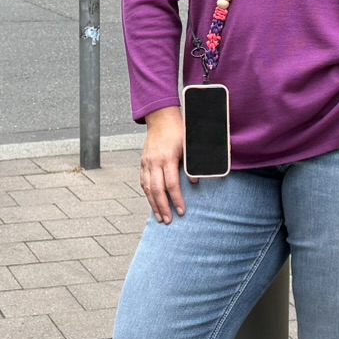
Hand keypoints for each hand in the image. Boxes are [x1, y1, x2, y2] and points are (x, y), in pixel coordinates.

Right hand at [140, 107, 187, 223]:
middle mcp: (154, 161)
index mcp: (166, 157)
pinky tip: (152, 202)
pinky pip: (143, 182)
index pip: (171, 184)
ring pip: (147, 188)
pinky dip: (147, 194)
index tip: (182, 210)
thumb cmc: (178, 130)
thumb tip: (196, 181)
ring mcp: (146, 162)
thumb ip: (193, 163)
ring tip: (159, 217)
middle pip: (157, 190)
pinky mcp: (142, 163)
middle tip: (168, 220)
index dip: (176, 199)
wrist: (161, 118)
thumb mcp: (189, 144)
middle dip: (162, 207)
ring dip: (153, 204)